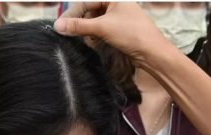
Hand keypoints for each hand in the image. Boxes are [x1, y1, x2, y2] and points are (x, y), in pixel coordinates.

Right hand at [54, 2, 171, 65]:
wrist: (153, 53)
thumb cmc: (130, 34)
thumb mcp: (102, 27)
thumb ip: (79, 26)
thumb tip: (57, 26)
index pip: (87, 1)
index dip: (73, 13)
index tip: (61, 26)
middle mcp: (117, 5)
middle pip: (91, 10)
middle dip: (82, 23)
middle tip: (72, 34)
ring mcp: (120, 18)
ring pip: (97, 21)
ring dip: (89, 31)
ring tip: (87, 40)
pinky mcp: (122, 30)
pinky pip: (104, 30)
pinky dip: (97, 36)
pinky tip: (95, 43)